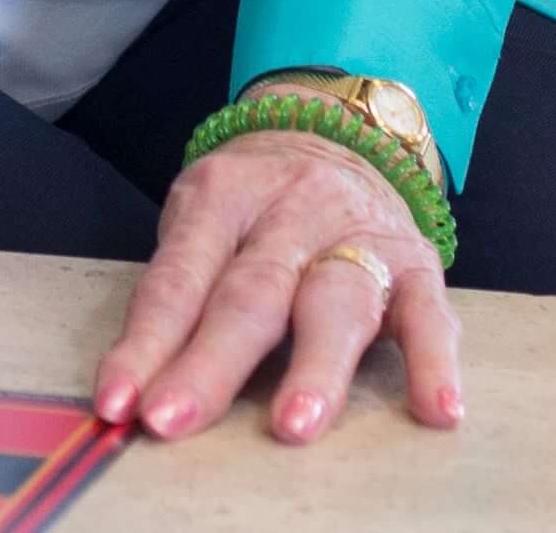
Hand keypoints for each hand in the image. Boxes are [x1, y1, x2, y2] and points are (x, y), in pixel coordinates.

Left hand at [92, 124, 457, 445]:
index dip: (146, 343)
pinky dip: (434, 364)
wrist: (336, 132)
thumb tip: (136, 388)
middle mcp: (291, 211)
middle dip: (210, 364)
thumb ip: (180, 293)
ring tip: (295, 424)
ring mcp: (358, 235)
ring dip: (315, 367)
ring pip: (336, 302)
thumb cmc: (252, 202)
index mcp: (222, 196)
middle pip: (250, 294)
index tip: (118, 402)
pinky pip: (429, 314)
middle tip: (174, 419)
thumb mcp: (202, 218)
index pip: (177, 279)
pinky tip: (436, 410)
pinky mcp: (416, 264)